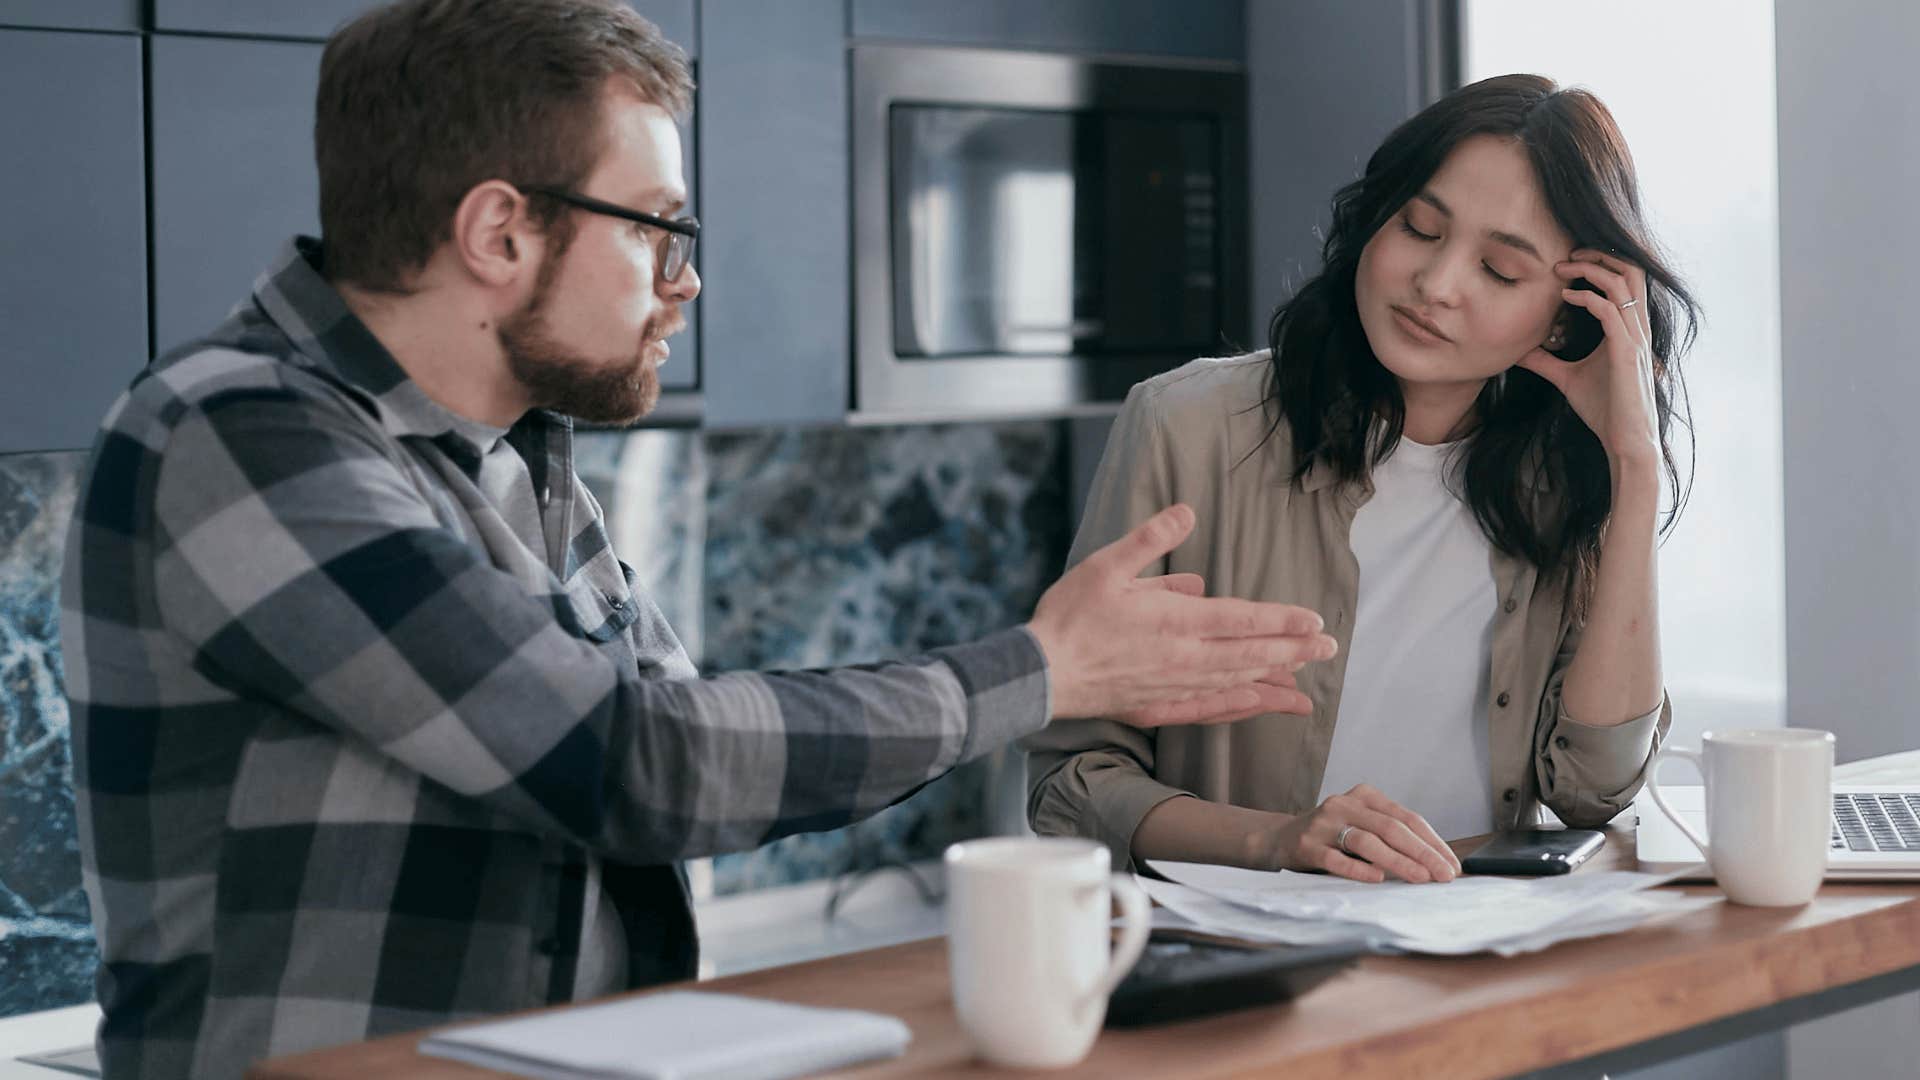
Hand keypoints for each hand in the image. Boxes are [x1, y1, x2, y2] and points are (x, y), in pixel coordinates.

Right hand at [1026, 503, 1337, 727]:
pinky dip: (1239, 708)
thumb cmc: (1069, 616)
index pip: (1242, 619)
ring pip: (1236, 684)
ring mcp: (1173, 686)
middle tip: (1329, 648)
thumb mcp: (1106, 564)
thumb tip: (1188, 511)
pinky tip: (1256, 705)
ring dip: (1274, 680)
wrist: (1040, 673)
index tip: (1314, 620)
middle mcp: (1183, 658)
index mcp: (1175, 621)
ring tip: (1305, 678)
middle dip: (1294, 651)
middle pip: (1250, 655)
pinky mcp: (1158, 706)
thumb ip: (1150, 539)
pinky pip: (1209, 710)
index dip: (1282, 620)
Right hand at [1263, 784, 1459, 883]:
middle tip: (1444, 875)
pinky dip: (1358, 869)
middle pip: (1391, 828)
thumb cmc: (1332, 837)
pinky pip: (1336, 859)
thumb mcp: (1362, 827)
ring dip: (1398, 861)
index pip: (1407, 818)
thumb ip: (1391, 838)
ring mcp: (1323, 824)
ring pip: (1367, 841)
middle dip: (1422, 853)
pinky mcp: (1306, 845)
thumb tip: (1436, 864)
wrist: (1280, 839)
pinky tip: (1377, 879)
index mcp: (1365, 796)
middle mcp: (1345, 804)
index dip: (1432, 842)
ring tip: (1420, 878)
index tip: (1452, 865)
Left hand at [1516, 249, 1662, 467]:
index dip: (1601, 262)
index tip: (1567, 261)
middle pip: (1632, 270)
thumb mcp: (1567, 379)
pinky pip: (1610, 311)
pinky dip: (1587, 298)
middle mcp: (1636, 328)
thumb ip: (1546, 362)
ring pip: (1623, 283)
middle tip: (1567, 253)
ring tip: (1562, 268)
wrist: (1625, 441)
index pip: (1625, 279)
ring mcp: (1634, 338)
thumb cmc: (1604, 410)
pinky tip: (1565, 298)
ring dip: (1591, 269)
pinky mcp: (1626, 352)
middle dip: (1600, 255)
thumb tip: (1519, 352)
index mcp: (1629, 329)